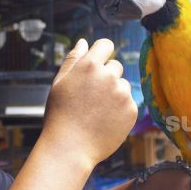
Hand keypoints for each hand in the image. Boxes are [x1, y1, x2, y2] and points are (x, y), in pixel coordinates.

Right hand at [41, 39, 137, 166]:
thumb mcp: (59, 84)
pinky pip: (128, 103)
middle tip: (89, 98)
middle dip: (105, 77)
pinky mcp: (131, 110)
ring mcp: (122, 93)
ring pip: (122, 86)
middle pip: (115, 67)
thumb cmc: (60, 115)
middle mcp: (109, 76)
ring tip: (96, 112)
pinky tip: (104, 121)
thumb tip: (84, 42)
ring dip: (113, 94)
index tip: (96, 65)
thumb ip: (73, 60)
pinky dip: (119, 110)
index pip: (106, 45)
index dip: (101, 53)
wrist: (70, 147)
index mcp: (89, 65)